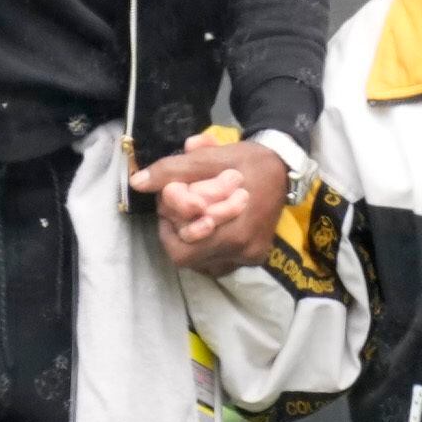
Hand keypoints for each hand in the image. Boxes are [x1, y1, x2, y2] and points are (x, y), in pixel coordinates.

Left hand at [132, 139, 288, 274]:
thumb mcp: (208, 158)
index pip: (183, 251)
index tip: (169, 211)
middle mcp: (245, 252)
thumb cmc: (246, 161)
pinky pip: (219, 261)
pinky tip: (209, 226)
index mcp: (236, 233)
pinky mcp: (254, 257)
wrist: (283, 166)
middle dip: (178, 235)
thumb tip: (138, 183)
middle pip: (191, 259)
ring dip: (192, 243)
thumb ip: (172, 171)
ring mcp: (251, 257)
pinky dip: (208, 246)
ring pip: (204, 263)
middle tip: (180, 211)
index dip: (168, 233)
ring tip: (195, 218)